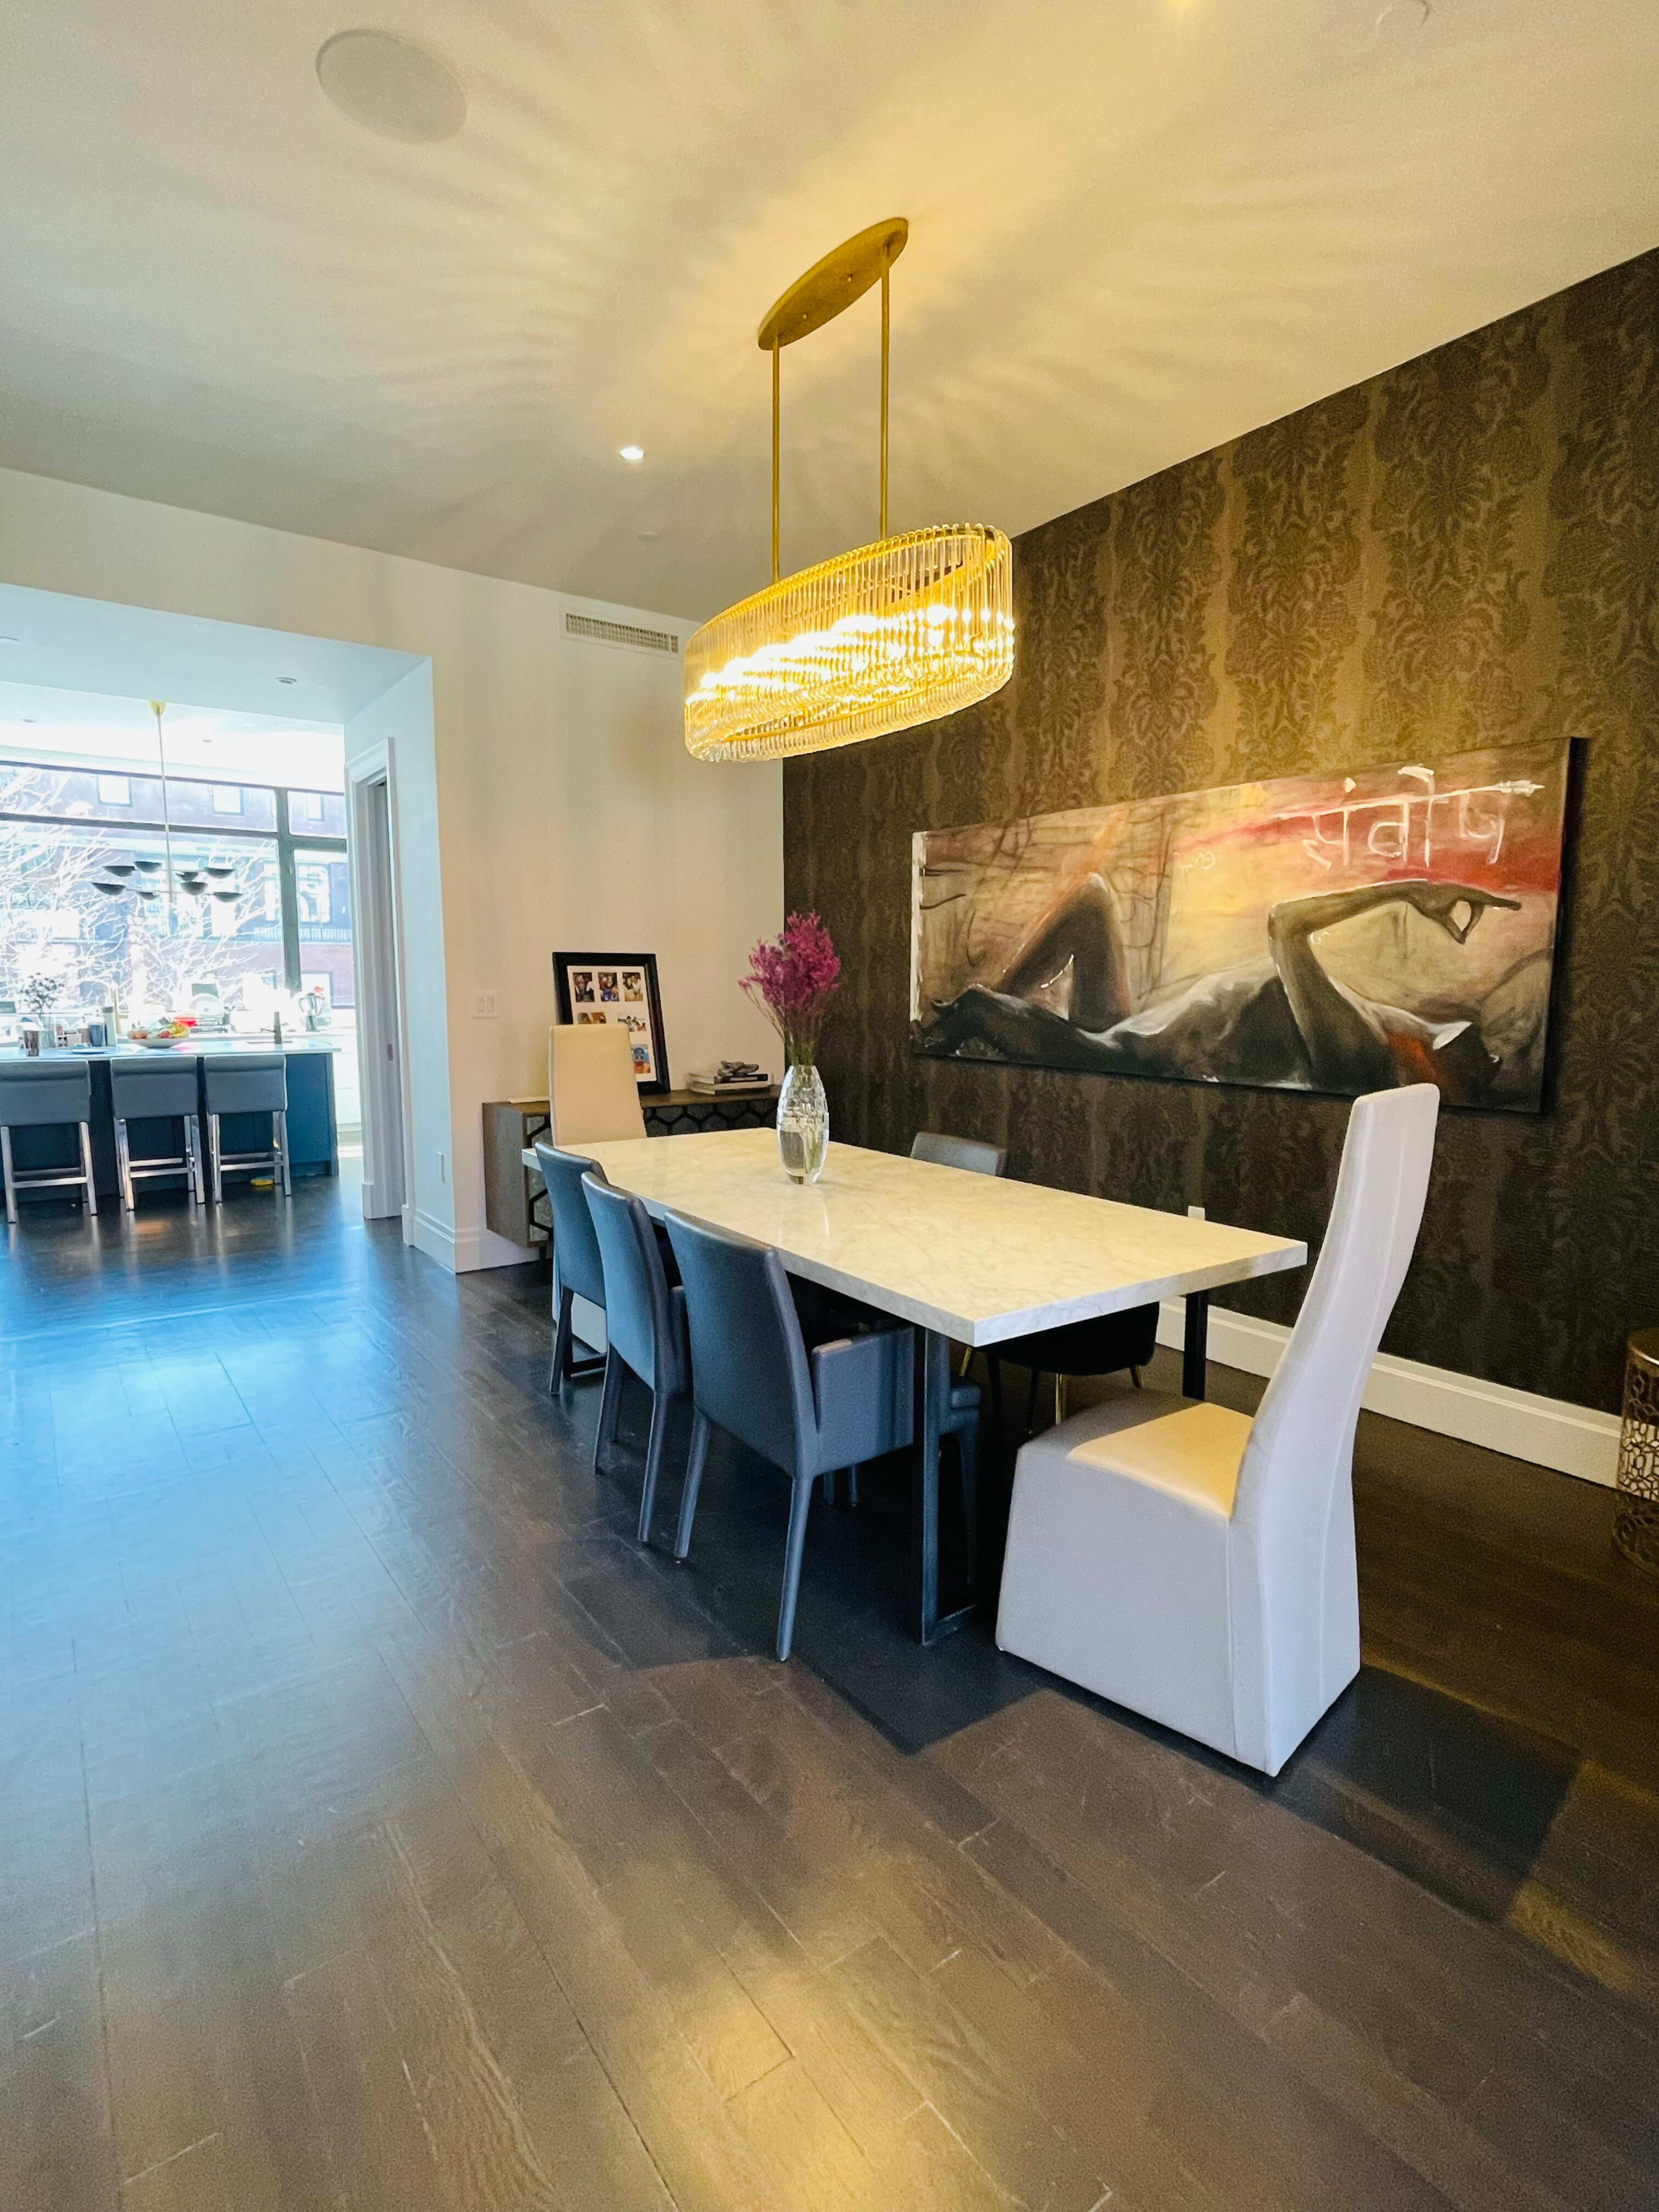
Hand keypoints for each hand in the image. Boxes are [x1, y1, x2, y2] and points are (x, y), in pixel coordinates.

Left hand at [1392, 880, 1520, 942]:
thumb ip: (1452, 929)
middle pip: (1483, 903)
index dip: (1503, 903)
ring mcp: (1460, 891)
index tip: (1517, 906)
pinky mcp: (1455, 893)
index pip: (1486, 900)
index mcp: (1463, 892)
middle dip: (1499, 904)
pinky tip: (1478, 911)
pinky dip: (1476, 909)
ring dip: (1482, 910)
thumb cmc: (1425, 903)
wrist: (1412, 891)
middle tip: (1517, 907)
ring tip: (1500, 910)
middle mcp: (1464, 889)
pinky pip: (1471, 901)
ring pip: (1477, 903)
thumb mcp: (1439, 917)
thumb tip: (1462, 942)